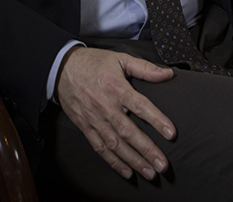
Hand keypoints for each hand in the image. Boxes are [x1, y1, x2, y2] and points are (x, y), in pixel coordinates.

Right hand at [56, 47, 175, 180]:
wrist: (61, 68)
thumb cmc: (94, 63)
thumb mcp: (120, 58)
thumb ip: (145, 68)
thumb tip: (168, 74)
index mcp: (117, 88)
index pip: (140, 106)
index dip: (157, 120)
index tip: (171, 134)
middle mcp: (106, 106)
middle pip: (128, 131)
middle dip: (147, 150)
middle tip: (162, 165)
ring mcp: (94, 118)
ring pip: (115, 144)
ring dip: (133, 160)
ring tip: (149, 173)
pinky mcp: (85, 126)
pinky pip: (100, 147)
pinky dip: (113, 161)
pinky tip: (126, 172)